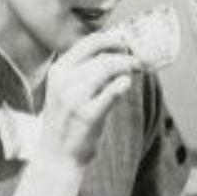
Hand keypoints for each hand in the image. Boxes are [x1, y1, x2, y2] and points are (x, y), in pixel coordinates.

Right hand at [33, 29, 144, 169]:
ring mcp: (74, 99)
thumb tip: (117, 52)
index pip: (88, 43)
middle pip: (101, 56)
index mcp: (58, 71)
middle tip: (139, 59)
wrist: (57, 155)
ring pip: (107, 70)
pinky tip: (127, 83)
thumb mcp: (66, 90)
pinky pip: (110, 93)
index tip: (127, 43)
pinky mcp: (88, 115)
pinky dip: (122, 85)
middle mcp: (63, 81)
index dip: (111, 39)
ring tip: (137, 69)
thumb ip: (86, 71)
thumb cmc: (67, 120)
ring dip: (127, 67)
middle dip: (125, 54)